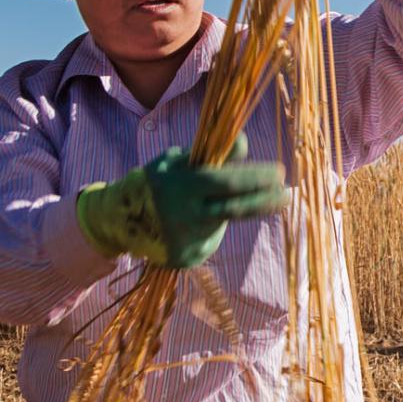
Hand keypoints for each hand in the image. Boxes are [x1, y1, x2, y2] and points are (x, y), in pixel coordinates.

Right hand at [77, 135, 287, 268]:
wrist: (117, 220)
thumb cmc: (154, 182)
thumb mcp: (177, 162)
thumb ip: (212, 156)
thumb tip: (244, 142)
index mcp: (183, 186)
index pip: (230, 183)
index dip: (258, 180)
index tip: (280, 174)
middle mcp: (187, 216)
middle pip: (238, 210)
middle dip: (266, 202)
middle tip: (286, 195)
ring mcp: (187, 240)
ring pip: (222, 224)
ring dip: (223, 213)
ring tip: (201, 205)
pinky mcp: (186, 259)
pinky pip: (207, 240)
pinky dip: (206, 229)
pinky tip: (186, 225)